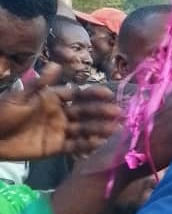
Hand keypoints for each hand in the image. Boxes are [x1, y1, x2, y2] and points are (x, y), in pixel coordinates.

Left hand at [0, 66, 119, 160]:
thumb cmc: (3, 114)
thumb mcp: (20, 97)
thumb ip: (40, 84)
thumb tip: (56, 65)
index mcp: (52, 98)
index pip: (77, 94)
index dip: (93, 94)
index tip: (109, 94)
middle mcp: (60, 113)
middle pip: (84, 112)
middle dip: (101, 112)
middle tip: (118, 113)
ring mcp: (59, 130)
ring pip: (83, 129)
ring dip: (99, 129)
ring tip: (115, 130)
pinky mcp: (56, 147)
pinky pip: (75, 146)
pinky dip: (88, 145)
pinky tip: (101, 144)